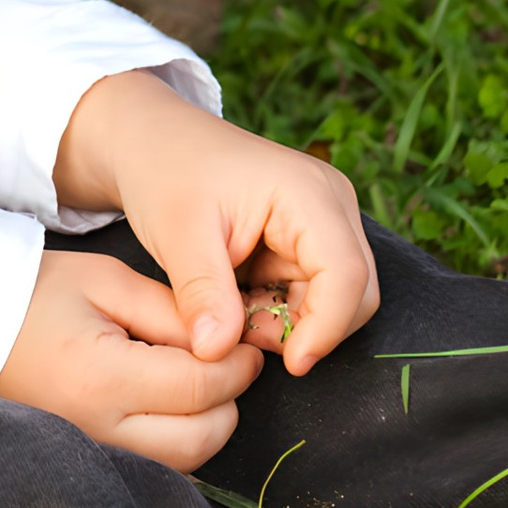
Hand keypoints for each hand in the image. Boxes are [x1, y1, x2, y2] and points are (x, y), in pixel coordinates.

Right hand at [0, 246, 266, 464]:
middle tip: (228, 361)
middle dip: (229, 400)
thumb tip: (226, 339)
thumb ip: (171, 311)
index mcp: (104, 378)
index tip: (246, 343)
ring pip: (186, 464)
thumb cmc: (37, 294)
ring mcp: (96, 454)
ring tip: (199, 381)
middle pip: (202, 438)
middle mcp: (102, 430)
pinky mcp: (93, 462)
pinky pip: (159, 468)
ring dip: (208, 426)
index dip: (236, 365)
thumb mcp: (107, 282)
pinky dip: (179, 442)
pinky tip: (172, 407)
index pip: (200, 387)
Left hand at [51, 67, 378, 376]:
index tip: (290, 365)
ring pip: (334, 300)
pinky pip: (312, 294)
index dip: (326, 329)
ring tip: (227, 310)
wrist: (152, 143)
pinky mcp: (309, 239)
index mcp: (308, 192)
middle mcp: (330, 204)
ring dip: (286, 321)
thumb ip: (202, 294)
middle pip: (355, 293)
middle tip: (241, 333)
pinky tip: (234, 299)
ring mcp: (324, 221)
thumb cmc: (165, 172)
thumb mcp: (175, 233)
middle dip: (306, 327)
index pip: (346, 275)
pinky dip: (277, 310)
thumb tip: (217, 354)